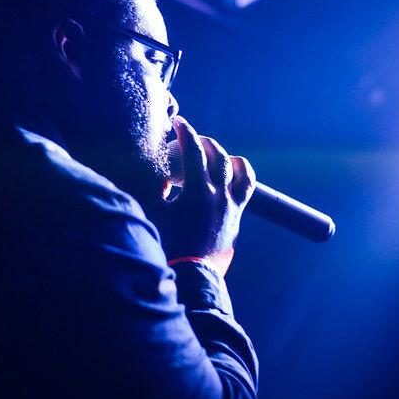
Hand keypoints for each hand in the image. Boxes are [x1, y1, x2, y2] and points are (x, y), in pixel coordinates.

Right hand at [149, 116, 255, 276]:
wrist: (193, 277)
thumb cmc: (170, 247)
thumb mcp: (154, 215)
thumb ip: (151, 191)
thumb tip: (151, 177)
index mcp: (197, 191)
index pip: (193, 151)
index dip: (185, 133)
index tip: (179, 122)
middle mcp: (219, 195)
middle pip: (217, 156)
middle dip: (205, 142)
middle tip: (193, 138)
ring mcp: (231, 206)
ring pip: (239, 171)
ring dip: (227, 157)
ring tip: (219, 153)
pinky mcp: (237, 218)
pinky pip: (247, 190)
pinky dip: (242, 176)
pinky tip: (235, 174)